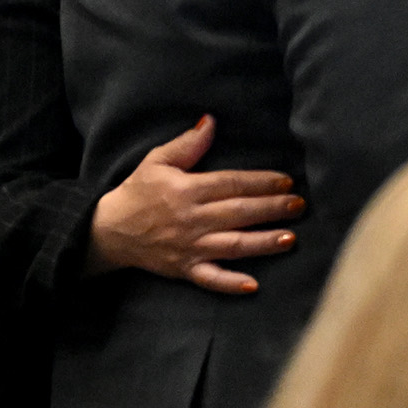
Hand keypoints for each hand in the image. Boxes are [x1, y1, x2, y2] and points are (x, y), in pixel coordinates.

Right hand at [89, 114, 303, 295]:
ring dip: (263, 243)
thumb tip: (211, 121)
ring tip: (290, 238)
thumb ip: (187, 144)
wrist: (108, 231)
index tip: (287, 181)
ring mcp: (189, 248)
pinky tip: (254, 286)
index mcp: (186, 191)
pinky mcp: (184, 270)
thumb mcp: (157, 161)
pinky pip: (211, 279)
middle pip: (238, 213)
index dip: (261, 182)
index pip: (231, 184)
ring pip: (232, 246)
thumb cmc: (137, 192)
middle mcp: (191, 220)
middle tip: (299, 205)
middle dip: (272, 209)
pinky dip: (231, 284)